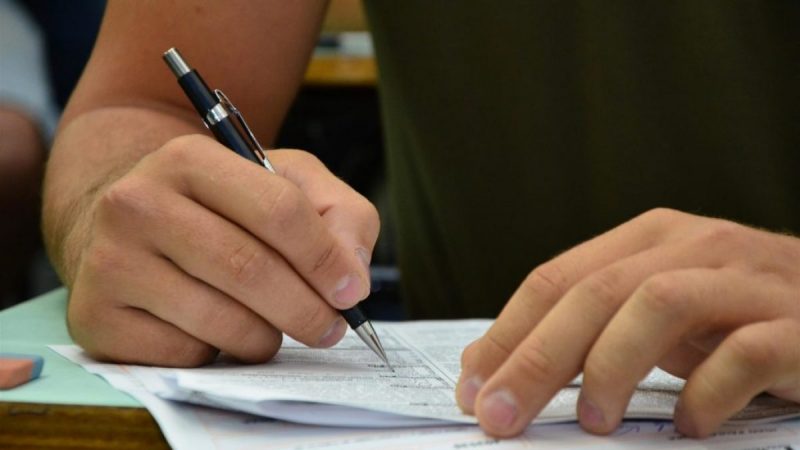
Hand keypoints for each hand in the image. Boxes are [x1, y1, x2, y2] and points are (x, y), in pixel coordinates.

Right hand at [66, 134, 378, 365]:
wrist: (129, 227)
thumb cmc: (222, 208)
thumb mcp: (286, 185)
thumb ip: (339, 216)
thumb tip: (352, 278)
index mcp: (190, 159)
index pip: (277, 210)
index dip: (325, 258)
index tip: (350, 291)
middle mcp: (136, 203)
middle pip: (248, 269)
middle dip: (306, 310)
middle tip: (330, 328)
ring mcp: (109, 262)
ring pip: (220, 320)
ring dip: (266, 337)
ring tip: (272, 327)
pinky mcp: (95, 317)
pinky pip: (184, 355)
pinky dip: (217, 354)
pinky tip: (215, 332)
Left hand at [456, 208, 799, 437]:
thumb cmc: (735, 313)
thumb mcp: (654, 313)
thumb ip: (587, 329)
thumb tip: (496, 368)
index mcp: (646, 240)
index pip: (555, 280)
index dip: (506, 334)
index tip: (471, 388)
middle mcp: (691, 246)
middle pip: (593, 294)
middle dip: (535, 358)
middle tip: (500, 416)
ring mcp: (744, 279)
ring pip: (658, 304)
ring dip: (612, 365)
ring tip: (592, 422)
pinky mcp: (797, 323)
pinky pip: (746, 352)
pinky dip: (708, 392)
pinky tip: (690, 425)